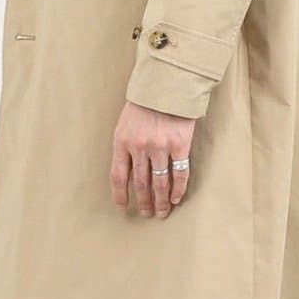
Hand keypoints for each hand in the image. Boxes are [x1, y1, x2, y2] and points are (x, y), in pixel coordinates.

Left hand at [110, 101, 196, 218]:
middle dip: (144, 202)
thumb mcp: (126, 122)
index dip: (120, 195)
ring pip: (159, 182)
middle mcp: (140, 146)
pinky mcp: (180, 145)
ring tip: (162, 212)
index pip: (118, 176)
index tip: (123, 207)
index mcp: (122, 141)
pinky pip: (179, 174)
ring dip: (160, 201)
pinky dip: (178, 189)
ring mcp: (160, 146)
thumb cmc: (145, 103)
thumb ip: (125, 145)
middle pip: (140, 183)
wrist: (168, 85)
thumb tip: (127, 172)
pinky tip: (176, 198)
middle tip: (147, 214)